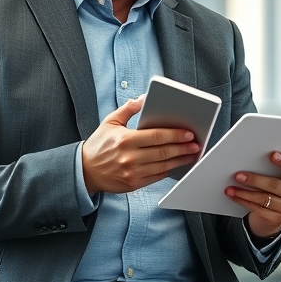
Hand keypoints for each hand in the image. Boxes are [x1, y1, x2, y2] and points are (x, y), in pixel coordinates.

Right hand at [81, 96, 200, 194]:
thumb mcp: (109, 122)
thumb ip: (128, 109)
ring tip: (191, 154)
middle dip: (183, 148)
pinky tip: (177, 164)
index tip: (188, 133)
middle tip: (196, 144)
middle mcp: (129, 157)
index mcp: (125, 140)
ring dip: (180, 160)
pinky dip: (169, 170)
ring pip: (163, 166)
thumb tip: (144, 97)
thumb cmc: (99, 145)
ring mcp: (132, 172)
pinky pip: (156, 177)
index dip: (175, 134)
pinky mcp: (133, 184)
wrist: (84, 171)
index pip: (156, 136)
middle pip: (163, 152)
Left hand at [226, 152, 280, 238]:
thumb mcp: (278, 179)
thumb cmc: (274, 189)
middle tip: (238, 175)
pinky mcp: (277, 219)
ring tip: (230, 188)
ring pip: (263, 198)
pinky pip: (257, 209)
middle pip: (274, 185)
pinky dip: (243, 201)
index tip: (272, 155)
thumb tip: (248, 160)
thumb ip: (271, 169)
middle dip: (254, 180)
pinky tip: (234, 196)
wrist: (276, 215)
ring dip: (244, 193)